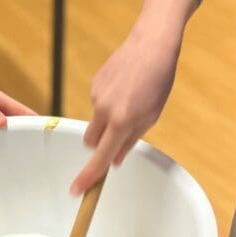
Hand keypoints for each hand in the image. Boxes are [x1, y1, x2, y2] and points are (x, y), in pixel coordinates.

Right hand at [70, 36, 176, 194]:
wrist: (151, 45)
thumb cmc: (158, 82)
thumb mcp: (151, 116)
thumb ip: (130, 140)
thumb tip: (115, 160)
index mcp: (121, 121)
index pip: (100, 157)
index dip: (88, 177)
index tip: (77, 191)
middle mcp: (103, 110)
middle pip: (91, 141)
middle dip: (100, 145)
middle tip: (121, 135)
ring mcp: (96, 94)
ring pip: (95, 121)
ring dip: (107, 121)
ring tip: (131, 101)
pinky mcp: (94, 82)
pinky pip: (97, 102)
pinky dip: (108, 103)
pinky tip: (125, 87)